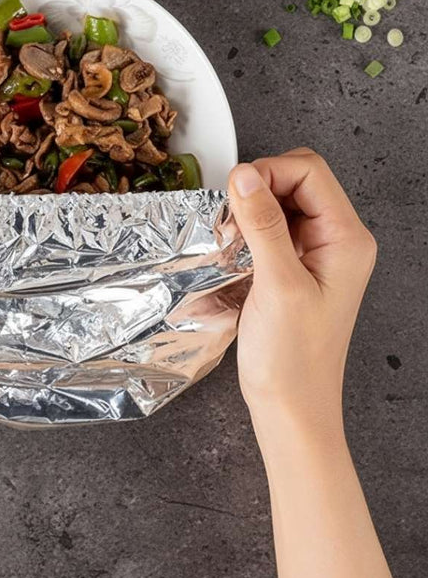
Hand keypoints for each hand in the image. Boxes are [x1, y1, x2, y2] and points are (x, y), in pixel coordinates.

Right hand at [228, 147, 376, 429]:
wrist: (290, 406)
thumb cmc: (293, 359)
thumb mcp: (277, 286)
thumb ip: (264, 225)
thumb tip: (245, 175)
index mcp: (347, 240)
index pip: (309, 172)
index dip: (268, 172)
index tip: (234, 194)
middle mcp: (337, 240)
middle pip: (296, 181)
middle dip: (258, 188)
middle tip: (231, 217)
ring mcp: (316, 253)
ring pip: (280, 203)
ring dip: (250, 211)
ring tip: (231, 239)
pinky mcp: (295, 266)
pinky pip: (271, 228)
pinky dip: (248, 231)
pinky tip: (235, 251)